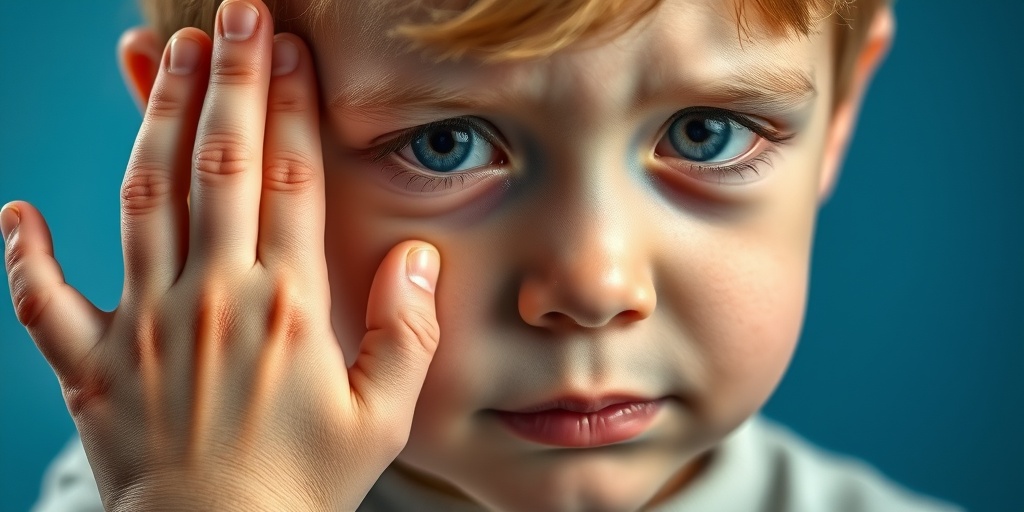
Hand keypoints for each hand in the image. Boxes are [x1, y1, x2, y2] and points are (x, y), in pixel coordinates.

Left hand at [1, 1, 440, 509]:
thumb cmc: (305, 486)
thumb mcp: (382, 419)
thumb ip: (404, 331)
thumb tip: (413, 255)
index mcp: (286, 308)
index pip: (290, 181)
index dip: (290, 107)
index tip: (288, 49)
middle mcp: (211, 300)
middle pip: (219, 166)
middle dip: (228, 81)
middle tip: (233, 16)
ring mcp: (142, 328)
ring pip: (142, 202)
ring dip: (153, 122)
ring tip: (161, 56)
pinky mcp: (92, 367)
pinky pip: (45, 303)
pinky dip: (25, 257)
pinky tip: (16, 212)